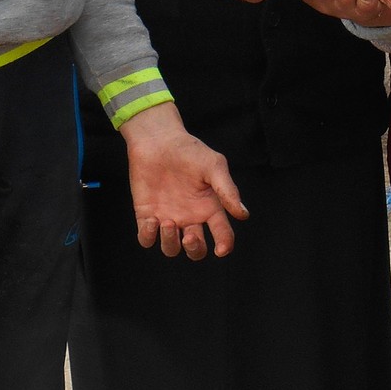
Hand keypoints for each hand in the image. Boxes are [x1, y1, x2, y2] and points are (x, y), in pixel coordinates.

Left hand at [120, 102, 246, 258]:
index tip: (221, 250)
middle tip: (190, 237)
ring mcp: (169, 218)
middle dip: (195, 249)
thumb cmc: (189, 150)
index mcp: (210, 208)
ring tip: (167, 222)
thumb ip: (228, 190)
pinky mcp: (147, 215)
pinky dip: (149, 237)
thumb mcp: (214, 166)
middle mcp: (191, 218)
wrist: (158, 140)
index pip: (222, 234)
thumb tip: (243, 214)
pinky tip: (152, 221)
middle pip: (196, 249)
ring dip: (171, 243)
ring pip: (172, 248)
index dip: (224, 245)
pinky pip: (147, 238)